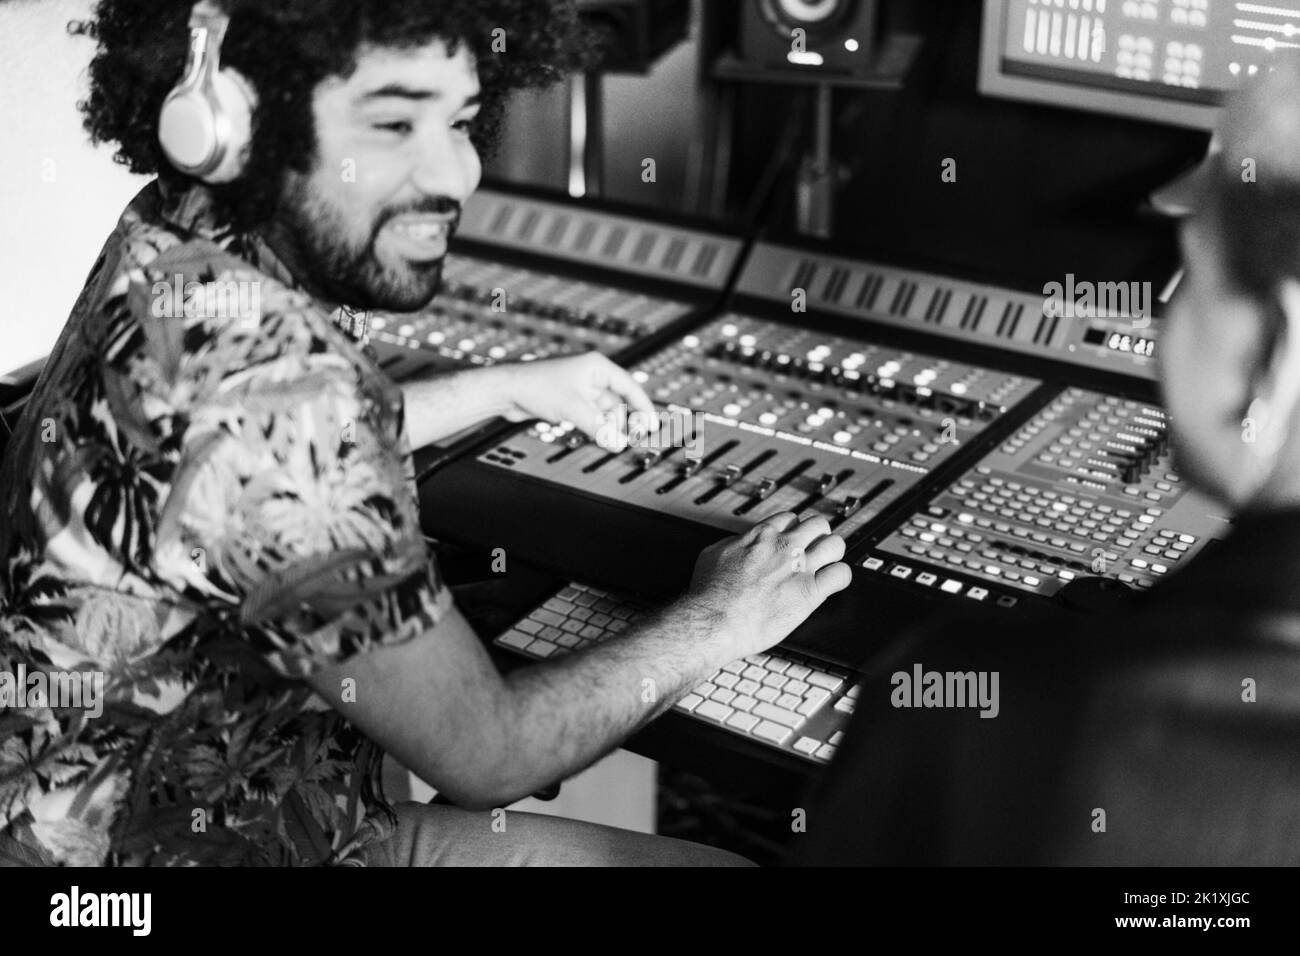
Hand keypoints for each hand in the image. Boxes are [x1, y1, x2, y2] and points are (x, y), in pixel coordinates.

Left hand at [499, 352, 658, 450]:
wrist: (508, 391)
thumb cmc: (537, 387)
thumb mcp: (574, 409)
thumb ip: (599, 429)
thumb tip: (619, 444)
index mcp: (597, 367)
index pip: (630, 387)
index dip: (644, 407)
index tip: (652, 425)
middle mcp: (591, 376)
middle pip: (619, 402)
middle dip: (624, 421)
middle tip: (632, 439)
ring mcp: (581, 389)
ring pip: (605, 411)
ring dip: (609, 427)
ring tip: (610, 442)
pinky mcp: (571, 400)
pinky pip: (592, 415)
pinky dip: (596, 427)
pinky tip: (597, 437)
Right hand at [685, 512, 851, 661]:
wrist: (714, 620)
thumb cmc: (709, 593)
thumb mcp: (713, 554)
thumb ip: (734, 543)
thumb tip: (740, 542)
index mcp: (761, 536)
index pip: (791, 518)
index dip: (794, 530)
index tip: (793, 540)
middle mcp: (783, 547)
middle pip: (818, 525)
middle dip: (818, 536)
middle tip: (814, 551)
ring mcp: (799, 568)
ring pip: (836, 544)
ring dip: (833, 554)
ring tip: (826, 567)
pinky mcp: (809, 592)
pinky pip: (841, 575)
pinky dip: (840, 578)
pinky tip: (830, 585)